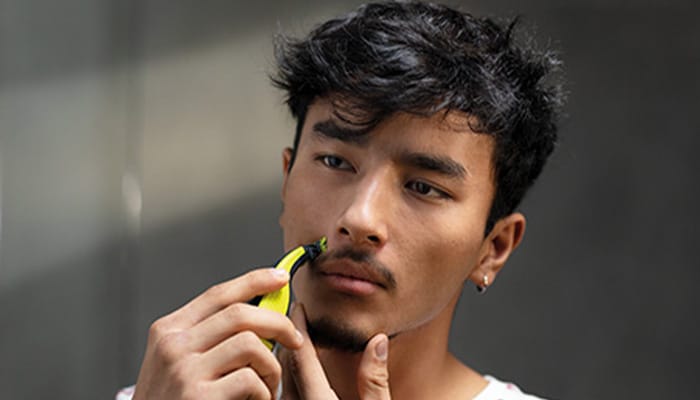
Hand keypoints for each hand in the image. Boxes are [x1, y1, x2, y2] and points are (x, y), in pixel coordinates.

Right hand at [132, 268, 303, 399]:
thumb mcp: (177, 362)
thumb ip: (209, 336)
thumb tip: (260, 313)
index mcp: (168, 331)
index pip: (218, 294)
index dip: (254, 281)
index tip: (280, 278)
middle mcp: (172, 346)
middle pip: (240, 314)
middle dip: (278, 323)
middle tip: (294, 339)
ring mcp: (183, 372)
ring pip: (251, 345)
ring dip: (271, 366)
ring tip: (267, 385)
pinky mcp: (198, 397)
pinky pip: (251, 380)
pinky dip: (263, 393)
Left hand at [280, 303, 391, 399]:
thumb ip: (376, 380)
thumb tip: (378, 341)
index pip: (300, 357)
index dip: (299, 328)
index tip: (299, 307)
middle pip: (286, 365)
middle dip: (292, 337)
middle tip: (299, 316)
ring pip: (282, 379)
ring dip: (290, 356)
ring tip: (299, 337)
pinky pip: (285, 393)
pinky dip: (290, 374)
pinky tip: (302, 369)